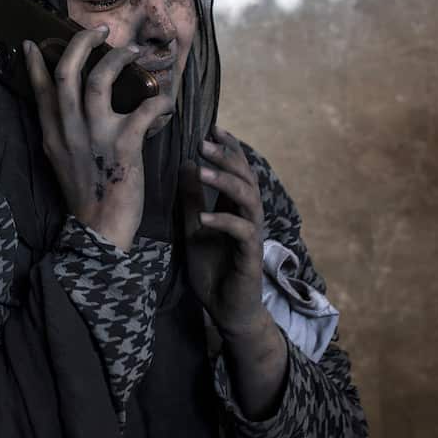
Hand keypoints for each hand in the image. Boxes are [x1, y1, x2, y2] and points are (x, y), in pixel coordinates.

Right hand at [24, 26, 175, 251]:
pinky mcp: (123, 147)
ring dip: (117, 59)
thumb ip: (64, 132)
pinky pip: (144, 110)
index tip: (34, 42)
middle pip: (67, 75)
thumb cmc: (88, 193)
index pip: (41, 91)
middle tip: (98, 30)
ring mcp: (95, 138)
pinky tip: (166, 99)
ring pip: (97, 82)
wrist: (102, 230)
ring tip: (133, 50)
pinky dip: (159, 99)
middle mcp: (69, 132)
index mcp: (53, 135)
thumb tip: (74, 106)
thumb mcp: (64, 160)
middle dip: (81, 44)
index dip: (36, 64)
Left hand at [180, 126, 267, 337]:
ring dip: (225, 181)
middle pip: (246, 176)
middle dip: (227, 156)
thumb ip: (191, 200)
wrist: (226, 309)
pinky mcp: (250, 254)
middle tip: (204, 141)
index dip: (228, 148)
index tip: (213, 128)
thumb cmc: (212, 269)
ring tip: (202, 169)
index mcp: (234, 207)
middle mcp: (247, 216)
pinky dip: (223, 221)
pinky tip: (204, 217)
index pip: (237, 169)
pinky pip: (242, 231)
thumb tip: (186, 165)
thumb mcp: (193, 229)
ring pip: (248, 198)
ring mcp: (251, 234)